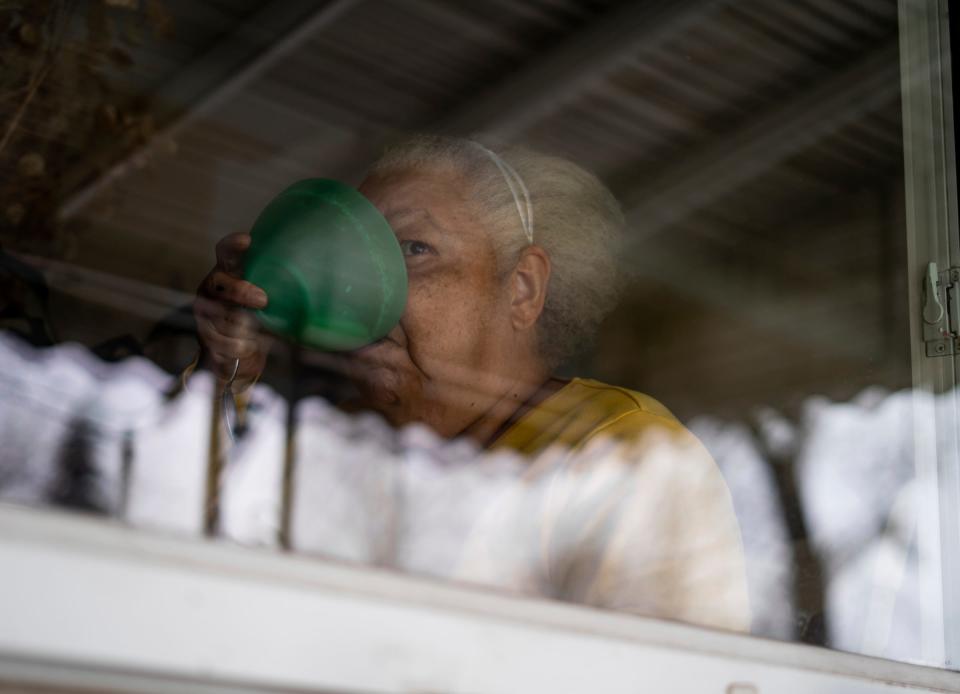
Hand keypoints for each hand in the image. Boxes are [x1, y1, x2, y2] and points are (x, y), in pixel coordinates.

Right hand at [194, 233, 270, 388]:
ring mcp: (205, 311)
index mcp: (229, 273)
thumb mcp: (270, 305)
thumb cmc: (258, 323)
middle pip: (220, 282)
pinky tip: (248, 347)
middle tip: (263, 300)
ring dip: (244, 327)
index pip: (226, 252)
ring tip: (256, 334)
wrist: (237, 358)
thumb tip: (312, 289)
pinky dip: (239, 346)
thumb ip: (280, 293)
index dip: (233, 245)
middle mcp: (213, 288)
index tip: (248, 242)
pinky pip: (222, 340)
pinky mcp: (204, 335)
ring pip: (223, 314)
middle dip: (241, 290)